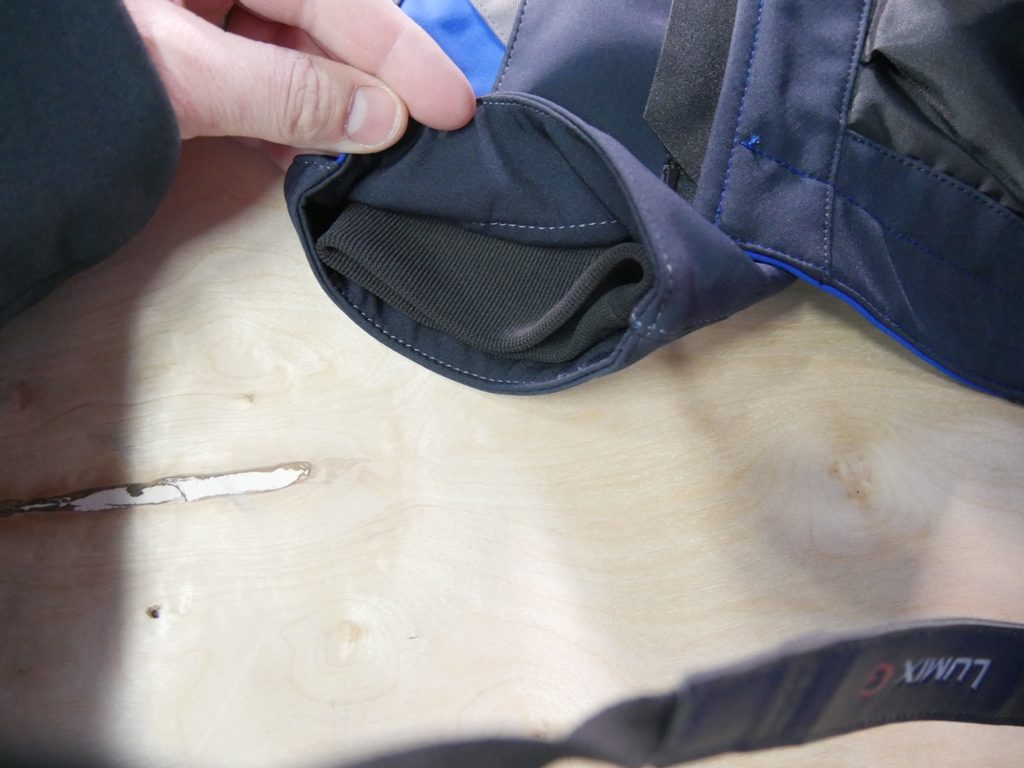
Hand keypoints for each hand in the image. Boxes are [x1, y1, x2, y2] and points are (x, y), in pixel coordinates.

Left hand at [122, 0, 475, 164]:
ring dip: (323, 108)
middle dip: (364, 84)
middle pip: (320, 23)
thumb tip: (379, 118)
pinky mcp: (177, 52)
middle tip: (414, 141)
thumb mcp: (176, 73)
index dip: (402, 55)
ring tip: (359, 157)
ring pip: (287, 54)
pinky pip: (250, 78)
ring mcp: (193, 12)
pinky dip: (277, 118)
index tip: (452, 108)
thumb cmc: (51, 68)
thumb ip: (284, 94)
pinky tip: (299, 153)